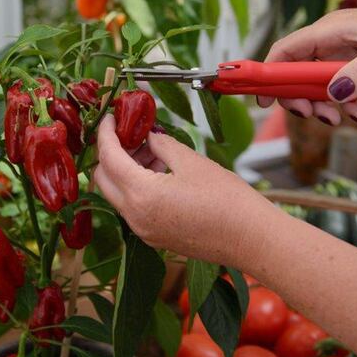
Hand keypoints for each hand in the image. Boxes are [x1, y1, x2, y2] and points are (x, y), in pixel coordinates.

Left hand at [93, 114, 274, 268]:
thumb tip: (148, 135)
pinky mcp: (154, 237)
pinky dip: (137, 187)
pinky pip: (133, 208)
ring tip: (153, 150)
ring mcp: (143, 230)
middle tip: (129, 133)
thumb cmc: (228, 200)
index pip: (109, 158)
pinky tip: (160, 170)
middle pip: (104, 179)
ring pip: (118, 194)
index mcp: (141, 195)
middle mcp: (135, 217)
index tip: (111, 116)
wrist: (252, 239)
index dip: (106, 133)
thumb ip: (162, 145)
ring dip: (126, 170)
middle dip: (111, 153)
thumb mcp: (191, 161)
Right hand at [258, 0, 356, 124]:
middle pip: (296, 72)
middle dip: (299, 97)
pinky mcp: (353, 65)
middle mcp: (329, 40)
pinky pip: (337, 89)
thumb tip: (333, 95)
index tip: (264, 99)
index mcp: (330, 29)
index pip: (285, 50)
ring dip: (323, 105)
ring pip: (315, 84)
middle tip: (312, 116)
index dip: (269, 73)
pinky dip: (345, 105)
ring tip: (339, 119)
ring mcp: (341, 54)